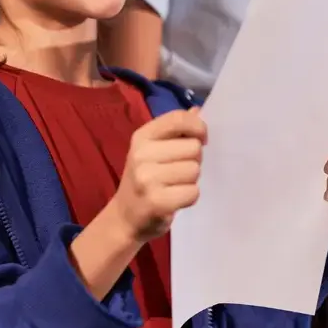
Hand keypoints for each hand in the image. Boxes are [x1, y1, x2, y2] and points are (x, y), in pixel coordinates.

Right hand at [112, 108, 206, 242]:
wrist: (124, 217)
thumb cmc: (145, 178)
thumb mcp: (154, 149)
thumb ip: (176, 130)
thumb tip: (198, 110)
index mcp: (142, 136)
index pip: (179, 119)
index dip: (198, 127)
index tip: (202, 139)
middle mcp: (141, 154)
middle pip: (193, 147)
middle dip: (194, 160)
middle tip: (179, 171)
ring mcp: (147, 178)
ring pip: (195, 170)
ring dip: (192, 180)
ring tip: (175, 186)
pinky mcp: (156, 201)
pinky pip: (193, 192)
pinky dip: (190, 197)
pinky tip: (175, 200)